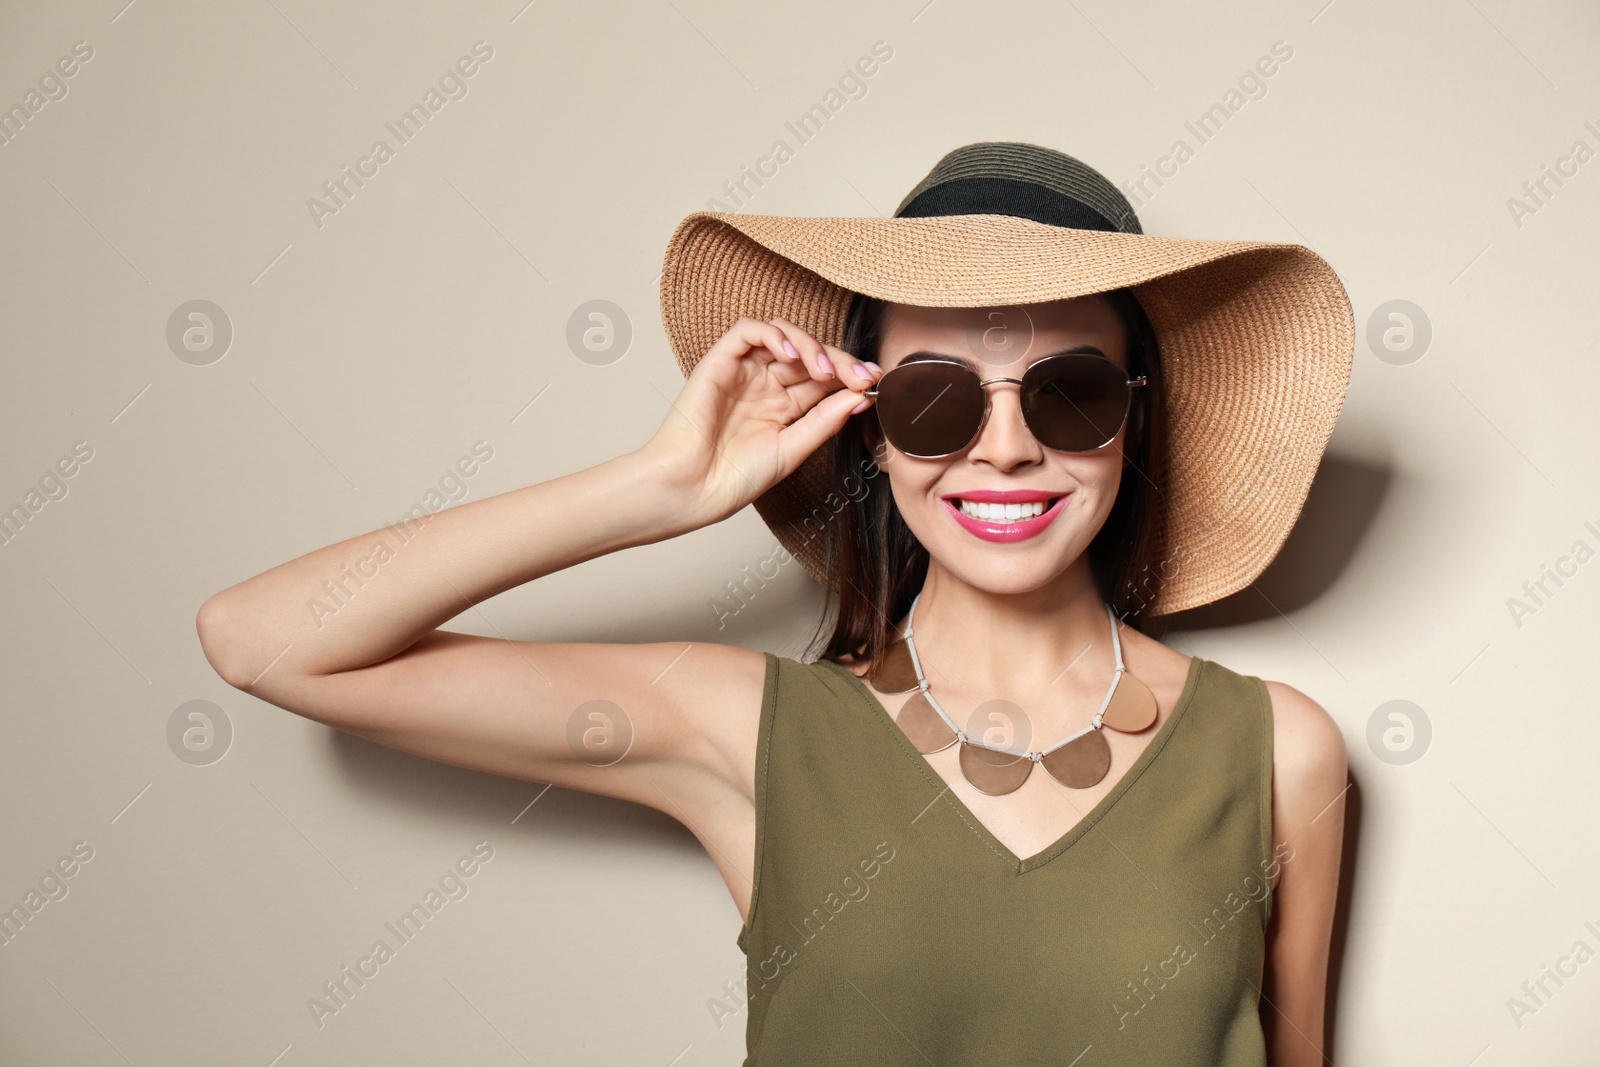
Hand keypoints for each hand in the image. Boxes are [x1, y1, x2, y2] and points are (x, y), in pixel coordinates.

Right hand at [638, 316, 881, 529]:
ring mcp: (744, 372)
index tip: (874, 383)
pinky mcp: (720, 361)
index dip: (850, 376)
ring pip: (783, 336)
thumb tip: (861, 396)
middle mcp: (765, 386)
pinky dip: (774, 335)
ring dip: (811, 346)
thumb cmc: (733, 478)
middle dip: (840, 361)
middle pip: (810, 355)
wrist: (692, 489)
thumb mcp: (793, 450)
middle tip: (861, 375)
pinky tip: (792, 354)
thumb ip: (825, 421)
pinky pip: (748, 331)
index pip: (824, 380)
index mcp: (783, 408)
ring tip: (825, 371)